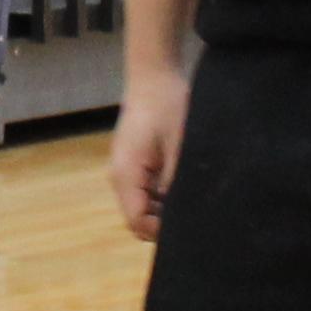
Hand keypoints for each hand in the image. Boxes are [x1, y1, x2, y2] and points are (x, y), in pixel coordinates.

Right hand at [107, 65, 188, 241]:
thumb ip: (175, 184)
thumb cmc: (167, 107)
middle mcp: (119, 176)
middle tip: (192, 217)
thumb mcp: (178, 148)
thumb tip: (182, 214)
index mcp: (126, 174)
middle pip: (136, 218)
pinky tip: (180, 188)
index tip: (187, 226)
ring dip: (161, 211)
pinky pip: (143, 192)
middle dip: (161, 224)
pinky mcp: (132, 164)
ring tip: (189, 202)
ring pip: (140, 207)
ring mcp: (124, 170)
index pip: (136, 221)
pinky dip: (159, 198)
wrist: (154, 77)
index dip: (160, 232)